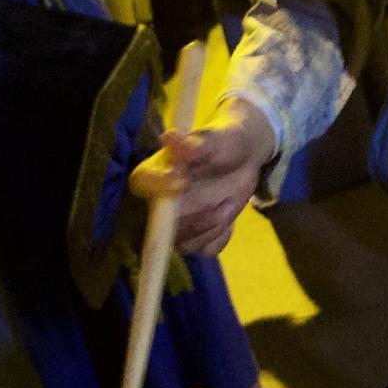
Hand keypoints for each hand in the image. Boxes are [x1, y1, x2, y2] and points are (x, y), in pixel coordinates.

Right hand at [129, 98, 275, 256]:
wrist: (244, 158)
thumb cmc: (224, 142)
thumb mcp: (216, 139)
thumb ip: (196, 144)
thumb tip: (171, 138)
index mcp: (155, 173)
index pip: (142, 183)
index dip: (158, 186)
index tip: (181, 182)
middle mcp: (159, 204)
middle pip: (163, 226)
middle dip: (195, 219)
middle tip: (224, 202)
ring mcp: (177, 224)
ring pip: (186, 244)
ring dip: (212, 227)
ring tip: (229, 202)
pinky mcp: (196, 236)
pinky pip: (206, 249)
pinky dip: (221, 236)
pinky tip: (228, 216)